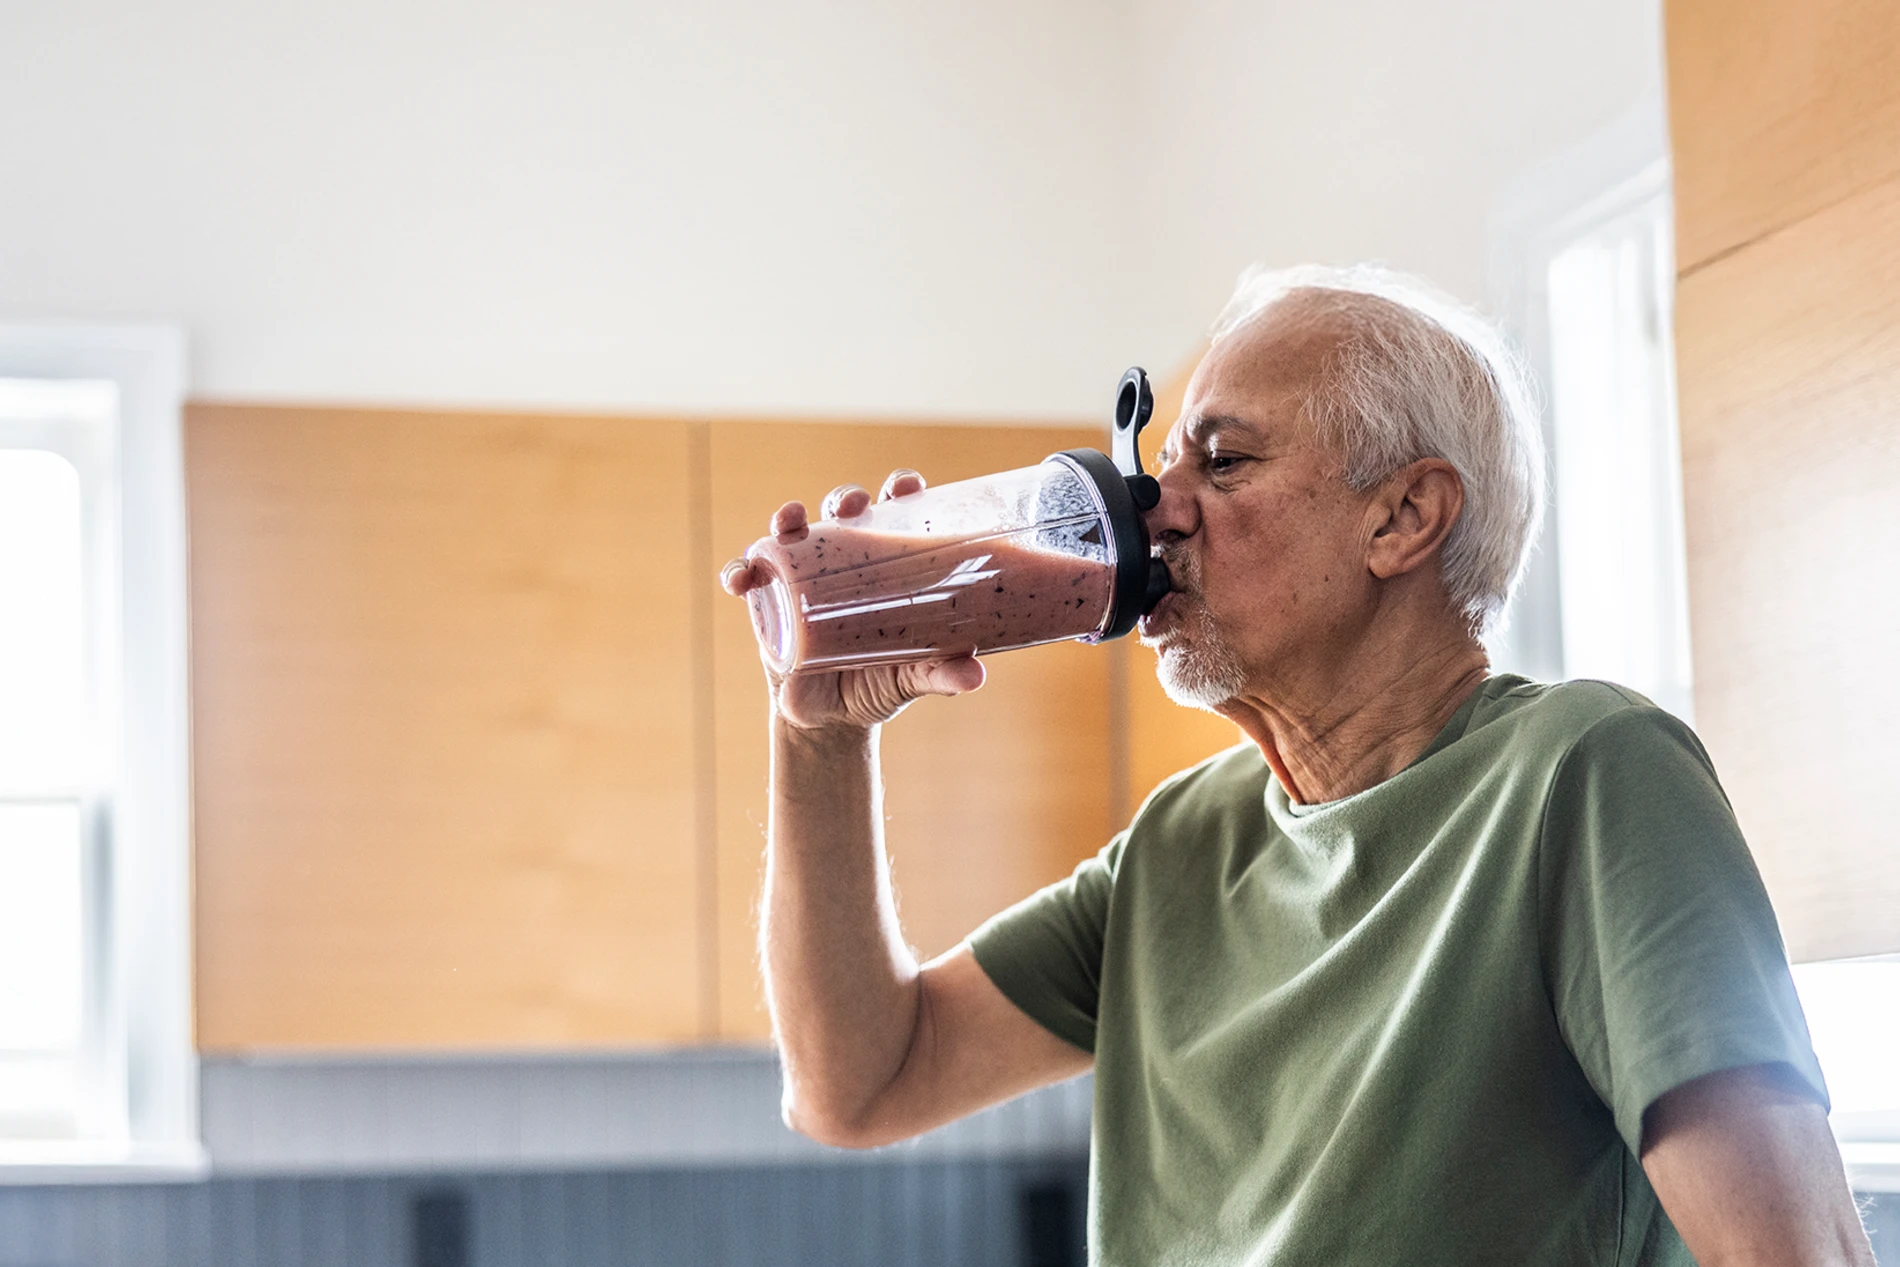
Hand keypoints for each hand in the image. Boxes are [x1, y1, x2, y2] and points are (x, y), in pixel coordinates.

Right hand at [719, 468, 985, 732]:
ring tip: (790, 520)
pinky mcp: (765, 602)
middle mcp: (840, 563)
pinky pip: (747, 576)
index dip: (898, 491)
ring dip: (787, 517)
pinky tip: (739, 578)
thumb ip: (940, 674)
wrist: (832, 722)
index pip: (893, 515)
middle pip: (841, 513)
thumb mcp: (911, 678)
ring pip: (791, 533)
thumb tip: (976, 674)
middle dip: (844, 498)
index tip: (905, 485)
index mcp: (884, 567)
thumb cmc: (878, 684)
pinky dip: (739, 570)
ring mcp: (799, 578)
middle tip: (851, 506)